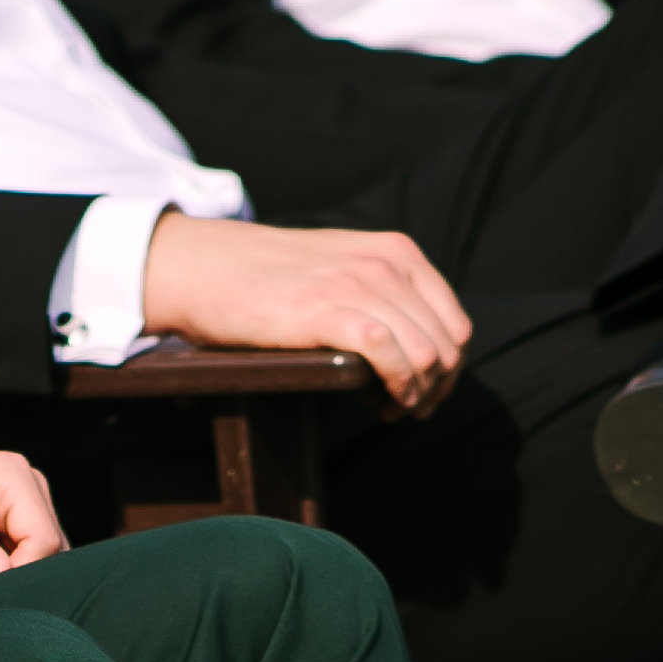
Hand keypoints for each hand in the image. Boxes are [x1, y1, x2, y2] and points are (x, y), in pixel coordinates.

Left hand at [0, 422, 68, 577]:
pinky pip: (15, 556)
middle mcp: (23, 487)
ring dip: (4, 578)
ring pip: (33, 557)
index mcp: (11, 476)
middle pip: (46, 549)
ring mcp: (14, 505)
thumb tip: (0, 576)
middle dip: (14, 577)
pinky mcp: (1, 521)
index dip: (22, 573)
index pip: (44, 539)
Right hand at [138, 213, 469, 411]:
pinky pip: (392, 356)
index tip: (419, 393)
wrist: (207, 267)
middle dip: (434, 390)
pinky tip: (374, 401)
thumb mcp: (341, 266)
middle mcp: (386, 263)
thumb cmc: (268, 278)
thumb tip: (422, 343)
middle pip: (448, 347)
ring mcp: (359, 284)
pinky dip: (395, 388)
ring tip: (385, 408)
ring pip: (428, 356)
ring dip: (414, 396)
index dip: (447, 372)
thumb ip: (383, 290)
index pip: (455, 324)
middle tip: (401, 410)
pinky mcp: (328, 311)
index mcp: (398, 251)